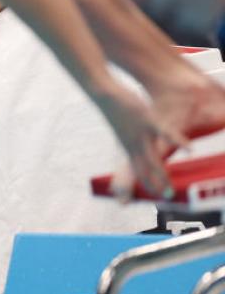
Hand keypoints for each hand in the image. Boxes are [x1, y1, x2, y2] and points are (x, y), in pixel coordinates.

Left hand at [96, 82, 183, 200]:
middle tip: (164, 198)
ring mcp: (141, 134)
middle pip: (144, 171)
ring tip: (170, 190)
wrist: (104, 95)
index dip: (144, 183)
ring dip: (162, 177)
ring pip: (153, 161)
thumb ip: (132, 138)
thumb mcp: (124, 129)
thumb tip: (135, 142)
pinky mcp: (148, 120)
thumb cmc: (116, 110)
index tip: (149, 196)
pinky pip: (166, 133)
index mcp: (128, 147)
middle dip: (154, 186)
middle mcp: (133, 145)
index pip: (136, 171)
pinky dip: (179, 141)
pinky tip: (190, 150)